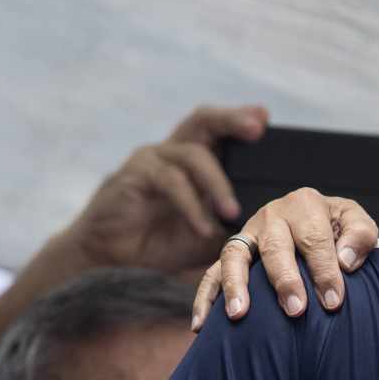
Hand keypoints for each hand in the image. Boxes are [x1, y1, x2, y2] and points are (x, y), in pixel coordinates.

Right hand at [64, 105, 267, 275]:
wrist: (112, 262)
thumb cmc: (159, 245)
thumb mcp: (206, 237)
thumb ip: (231, 225)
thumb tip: (266, 223)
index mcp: (192, 160)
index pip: (218, 130)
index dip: (240, 120)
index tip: (265, 117)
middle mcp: (172, 152)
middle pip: (204, 120)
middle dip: (232, 120)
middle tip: (257, 127)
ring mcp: (153, 160)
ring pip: (193, 154)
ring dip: (217, 184)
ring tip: (232, 212)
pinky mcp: (135, 175)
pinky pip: (170, 181)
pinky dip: (191, 205)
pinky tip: (202, 227)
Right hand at [192, 187, 378, 329]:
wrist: (319, 228)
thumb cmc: (340, 233)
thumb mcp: (357, 225)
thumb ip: (360, 236)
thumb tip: (345, 261)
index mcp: (305, 204)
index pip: (314, 239)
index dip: (324, 271)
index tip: (332, 301)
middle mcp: (272, 215)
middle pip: (274, 246)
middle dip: (285, 279)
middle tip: (295, 310)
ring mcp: (248, 234)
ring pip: (234, 256)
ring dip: (235, 285)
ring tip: (239, 315)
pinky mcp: (232, 254)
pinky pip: (211, 273)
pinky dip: (204, 298)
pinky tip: (200, 326)